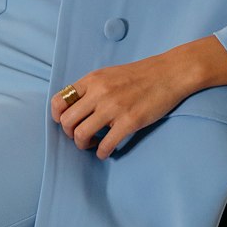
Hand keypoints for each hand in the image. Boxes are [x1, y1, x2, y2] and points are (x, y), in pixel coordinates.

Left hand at [50, 38, 226, 158]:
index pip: (59, 101)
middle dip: (70, 134)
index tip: (64, 123)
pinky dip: (101, 152)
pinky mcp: (129, 122)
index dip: (57, 117)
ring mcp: (114, 108)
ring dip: (82, 145)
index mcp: (92, 80)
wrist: (169, 73)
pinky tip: (106, 151)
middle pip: (67, 121)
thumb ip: (90, 88)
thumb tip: (73, 107)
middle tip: (79, 137)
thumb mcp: (108, 74)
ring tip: (90, 145)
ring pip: (81, 134)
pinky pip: (106, 144)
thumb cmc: (140, 75)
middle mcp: (99, 93)